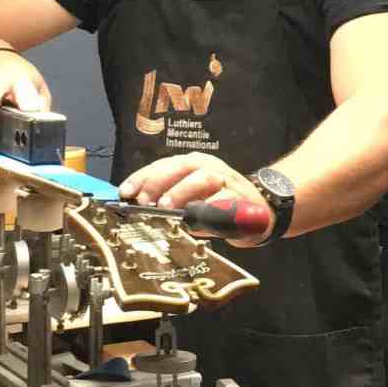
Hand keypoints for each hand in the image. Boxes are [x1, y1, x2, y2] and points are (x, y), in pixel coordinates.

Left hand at [119, 152, 273, 247]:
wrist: (262, 210)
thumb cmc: (219, 203)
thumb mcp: (190, 198)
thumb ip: (167, 199)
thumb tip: (136, 206)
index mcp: (193, 164)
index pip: (163, 165)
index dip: (142, 177)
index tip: (125, 192)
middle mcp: (209, 167)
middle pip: (182, 166)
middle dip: (160, 182)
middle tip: (146, 200)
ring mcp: (227, 181)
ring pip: (204, 178)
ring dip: (183, 192)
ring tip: (168, 207)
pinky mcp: (242, 200)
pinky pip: (224, 202)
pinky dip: (208, 210)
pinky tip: (196, 222)